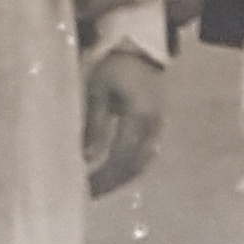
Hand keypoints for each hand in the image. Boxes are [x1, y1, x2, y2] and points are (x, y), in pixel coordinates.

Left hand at [83, 48, 163, 195]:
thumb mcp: (97, 91)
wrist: (141, 48)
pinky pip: (145, 155)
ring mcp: (159, 127)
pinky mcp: (157, 127)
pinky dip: (129, 167)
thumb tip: (86, 158)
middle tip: (89, 195)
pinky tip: (113, 172)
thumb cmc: (114, 66)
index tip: (85, 188)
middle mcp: (153, 127)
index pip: (121, 157)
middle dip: (111, 183)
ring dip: (120, 178)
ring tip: (100, 187)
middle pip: (134, 166)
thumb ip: (93, 124)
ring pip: (141, 163)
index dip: (103, 176)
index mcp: (139, 117)